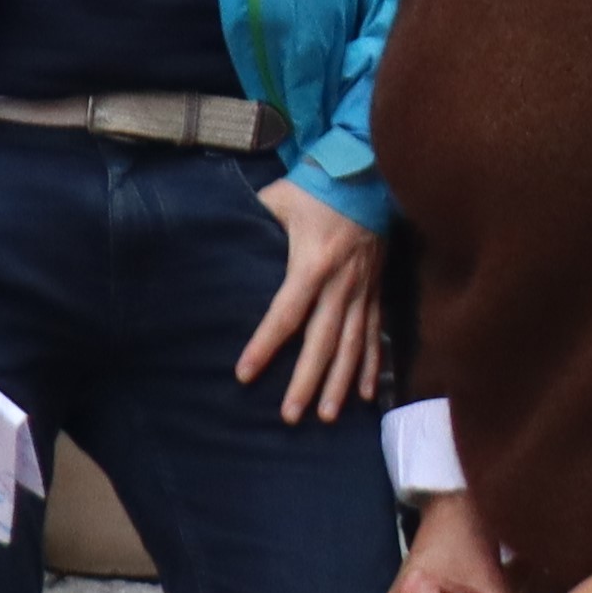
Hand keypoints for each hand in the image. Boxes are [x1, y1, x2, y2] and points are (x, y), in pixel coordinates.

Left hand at [238, 182, 386, 422]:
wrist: (370, 176)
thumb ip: (252, 218)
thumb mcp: (280, 199)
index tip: (245, 374)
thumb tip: (215, 230)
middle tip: (291, 415)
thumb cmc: (318, 189)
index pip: (285, 313)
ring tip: (326, 416)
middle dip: (307, 380)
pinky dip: (372, 367)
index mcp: (312, 263)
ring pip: (352, 345)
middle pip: (322, 340)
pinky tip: (366, 396)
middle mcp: (340, 284)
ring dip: (340, 383)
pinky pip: (375, 335)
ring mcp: (362, 291)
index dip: (265, 345)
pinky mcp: (377, 292)